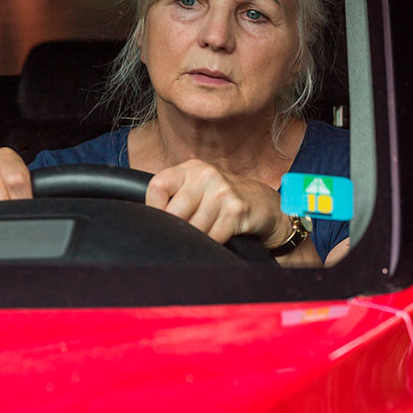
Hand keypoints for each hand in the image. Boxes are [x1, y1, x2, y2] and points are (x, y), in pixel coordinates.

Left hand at [145, 159, 285, 245]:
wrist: (267, 207)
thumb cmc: (226, 202)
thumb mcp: (199, 190)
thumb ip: (175, 197)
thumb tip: (145, 219)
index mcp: (191, 168)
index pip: (156, 187)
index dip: (154, 210)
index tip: (162, 222)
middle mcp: (205, 174)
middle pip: (173, 213)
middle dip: (179, 230)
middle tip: (191, 233)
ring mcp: (222, 191)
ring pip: (193, 229)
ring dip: (199, 239)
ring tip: (210, 232)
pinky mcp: (236, 209)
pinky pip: (212, 237)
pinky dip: (214, 243)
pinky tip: (223, 236)